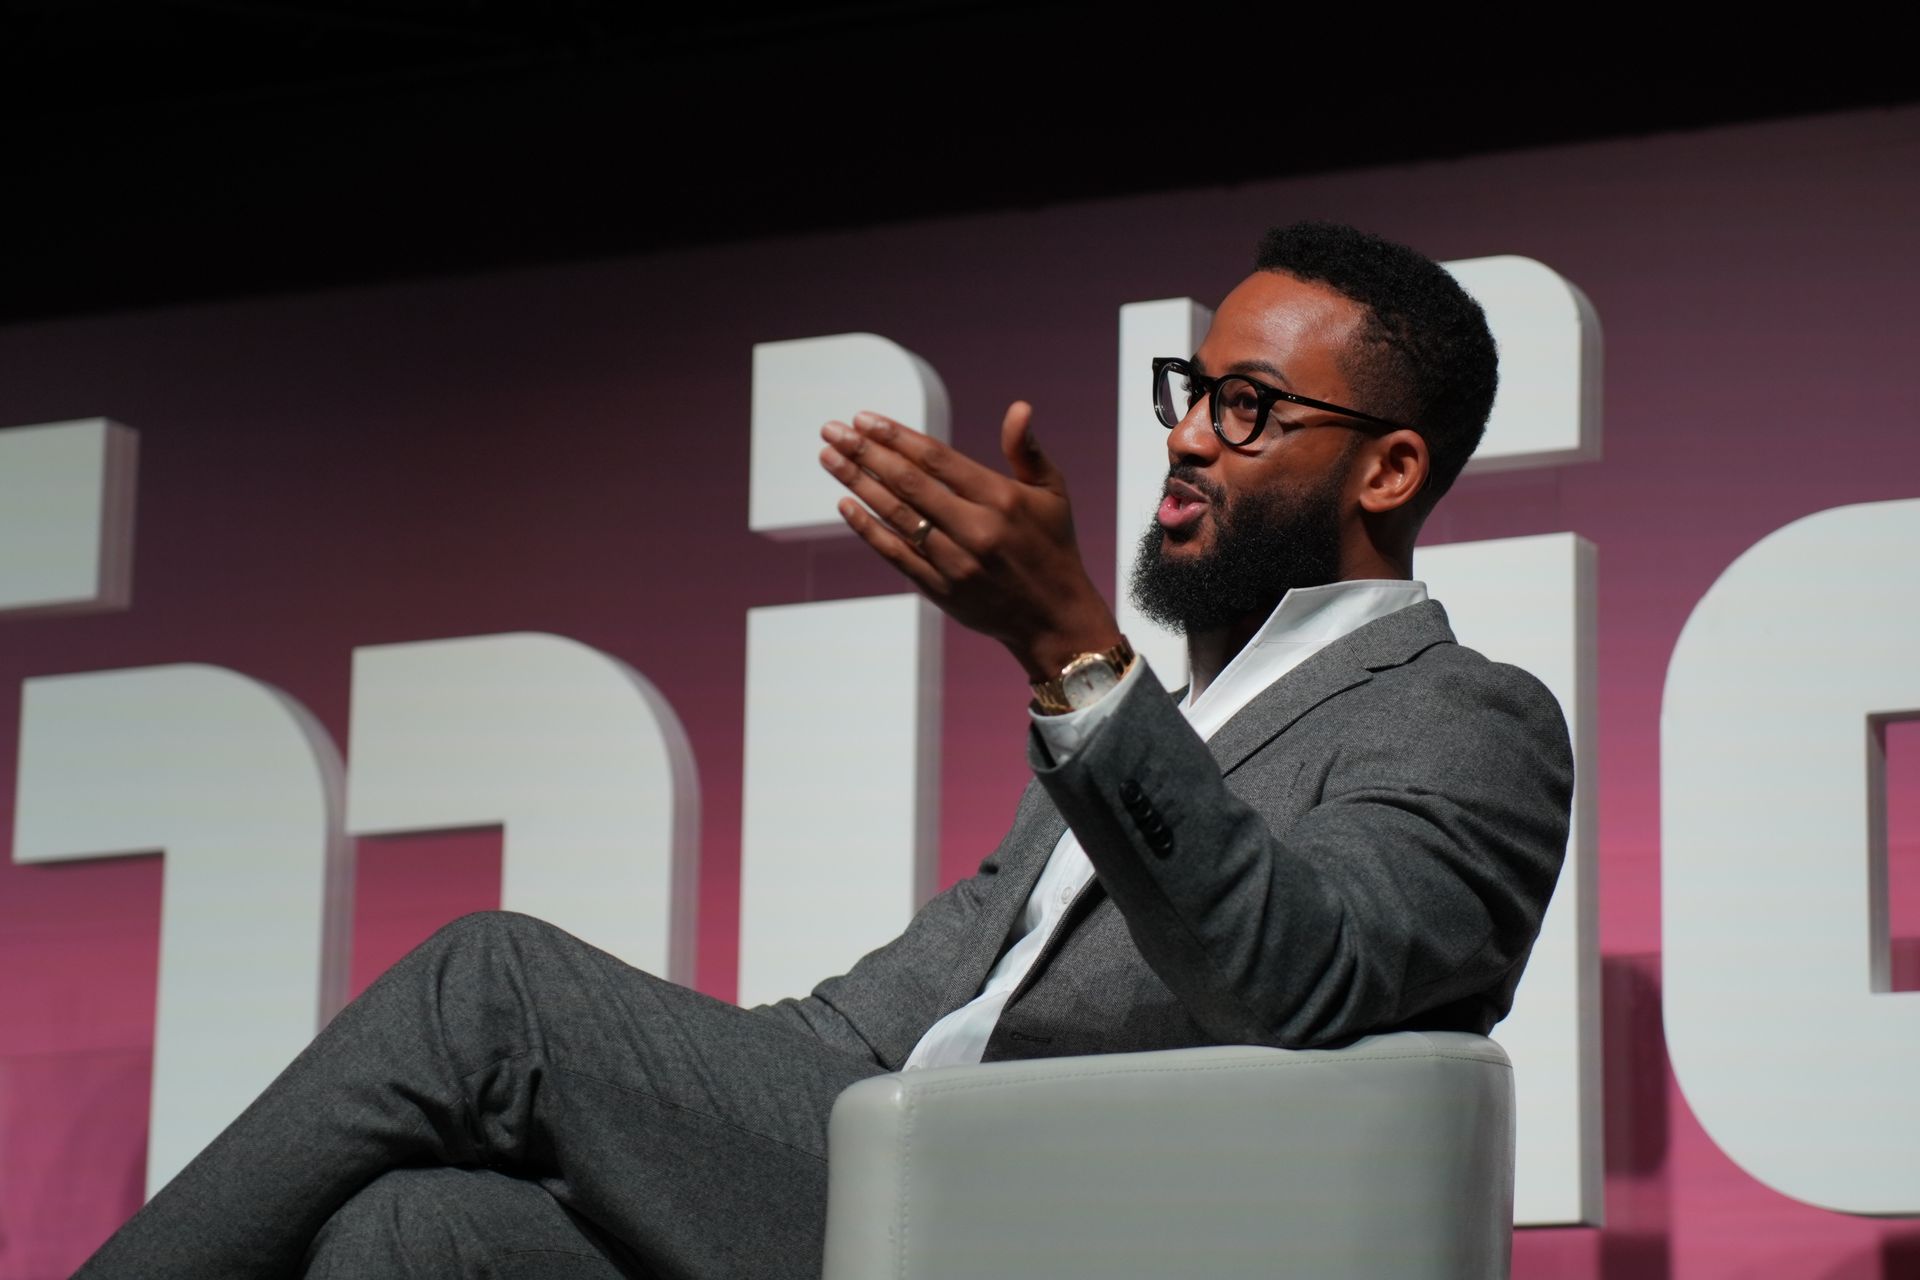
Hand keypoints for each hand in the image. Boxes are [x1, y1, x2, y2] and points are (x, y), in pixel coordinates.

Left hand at [818, 402, 1122, 680]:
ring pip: (897, 515)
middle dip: (865, 453)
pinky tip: (845, 504)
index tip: (864, 419)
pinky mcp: (940, 589)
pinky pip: (895, 553)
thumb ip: (1027, 450)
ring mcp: (955, 562)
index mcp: (1001, 498)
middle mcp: (976, 529)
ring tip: (829, 458)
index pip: (936, 459)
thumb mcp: (1052, 493)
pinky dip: (867, 528)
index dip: (896, 436)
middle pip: (908, 483)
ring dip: (858, 483)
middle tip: (833, 431)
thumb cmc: (1052, 546)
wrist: (1054, 617)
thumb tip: (1018, 408)